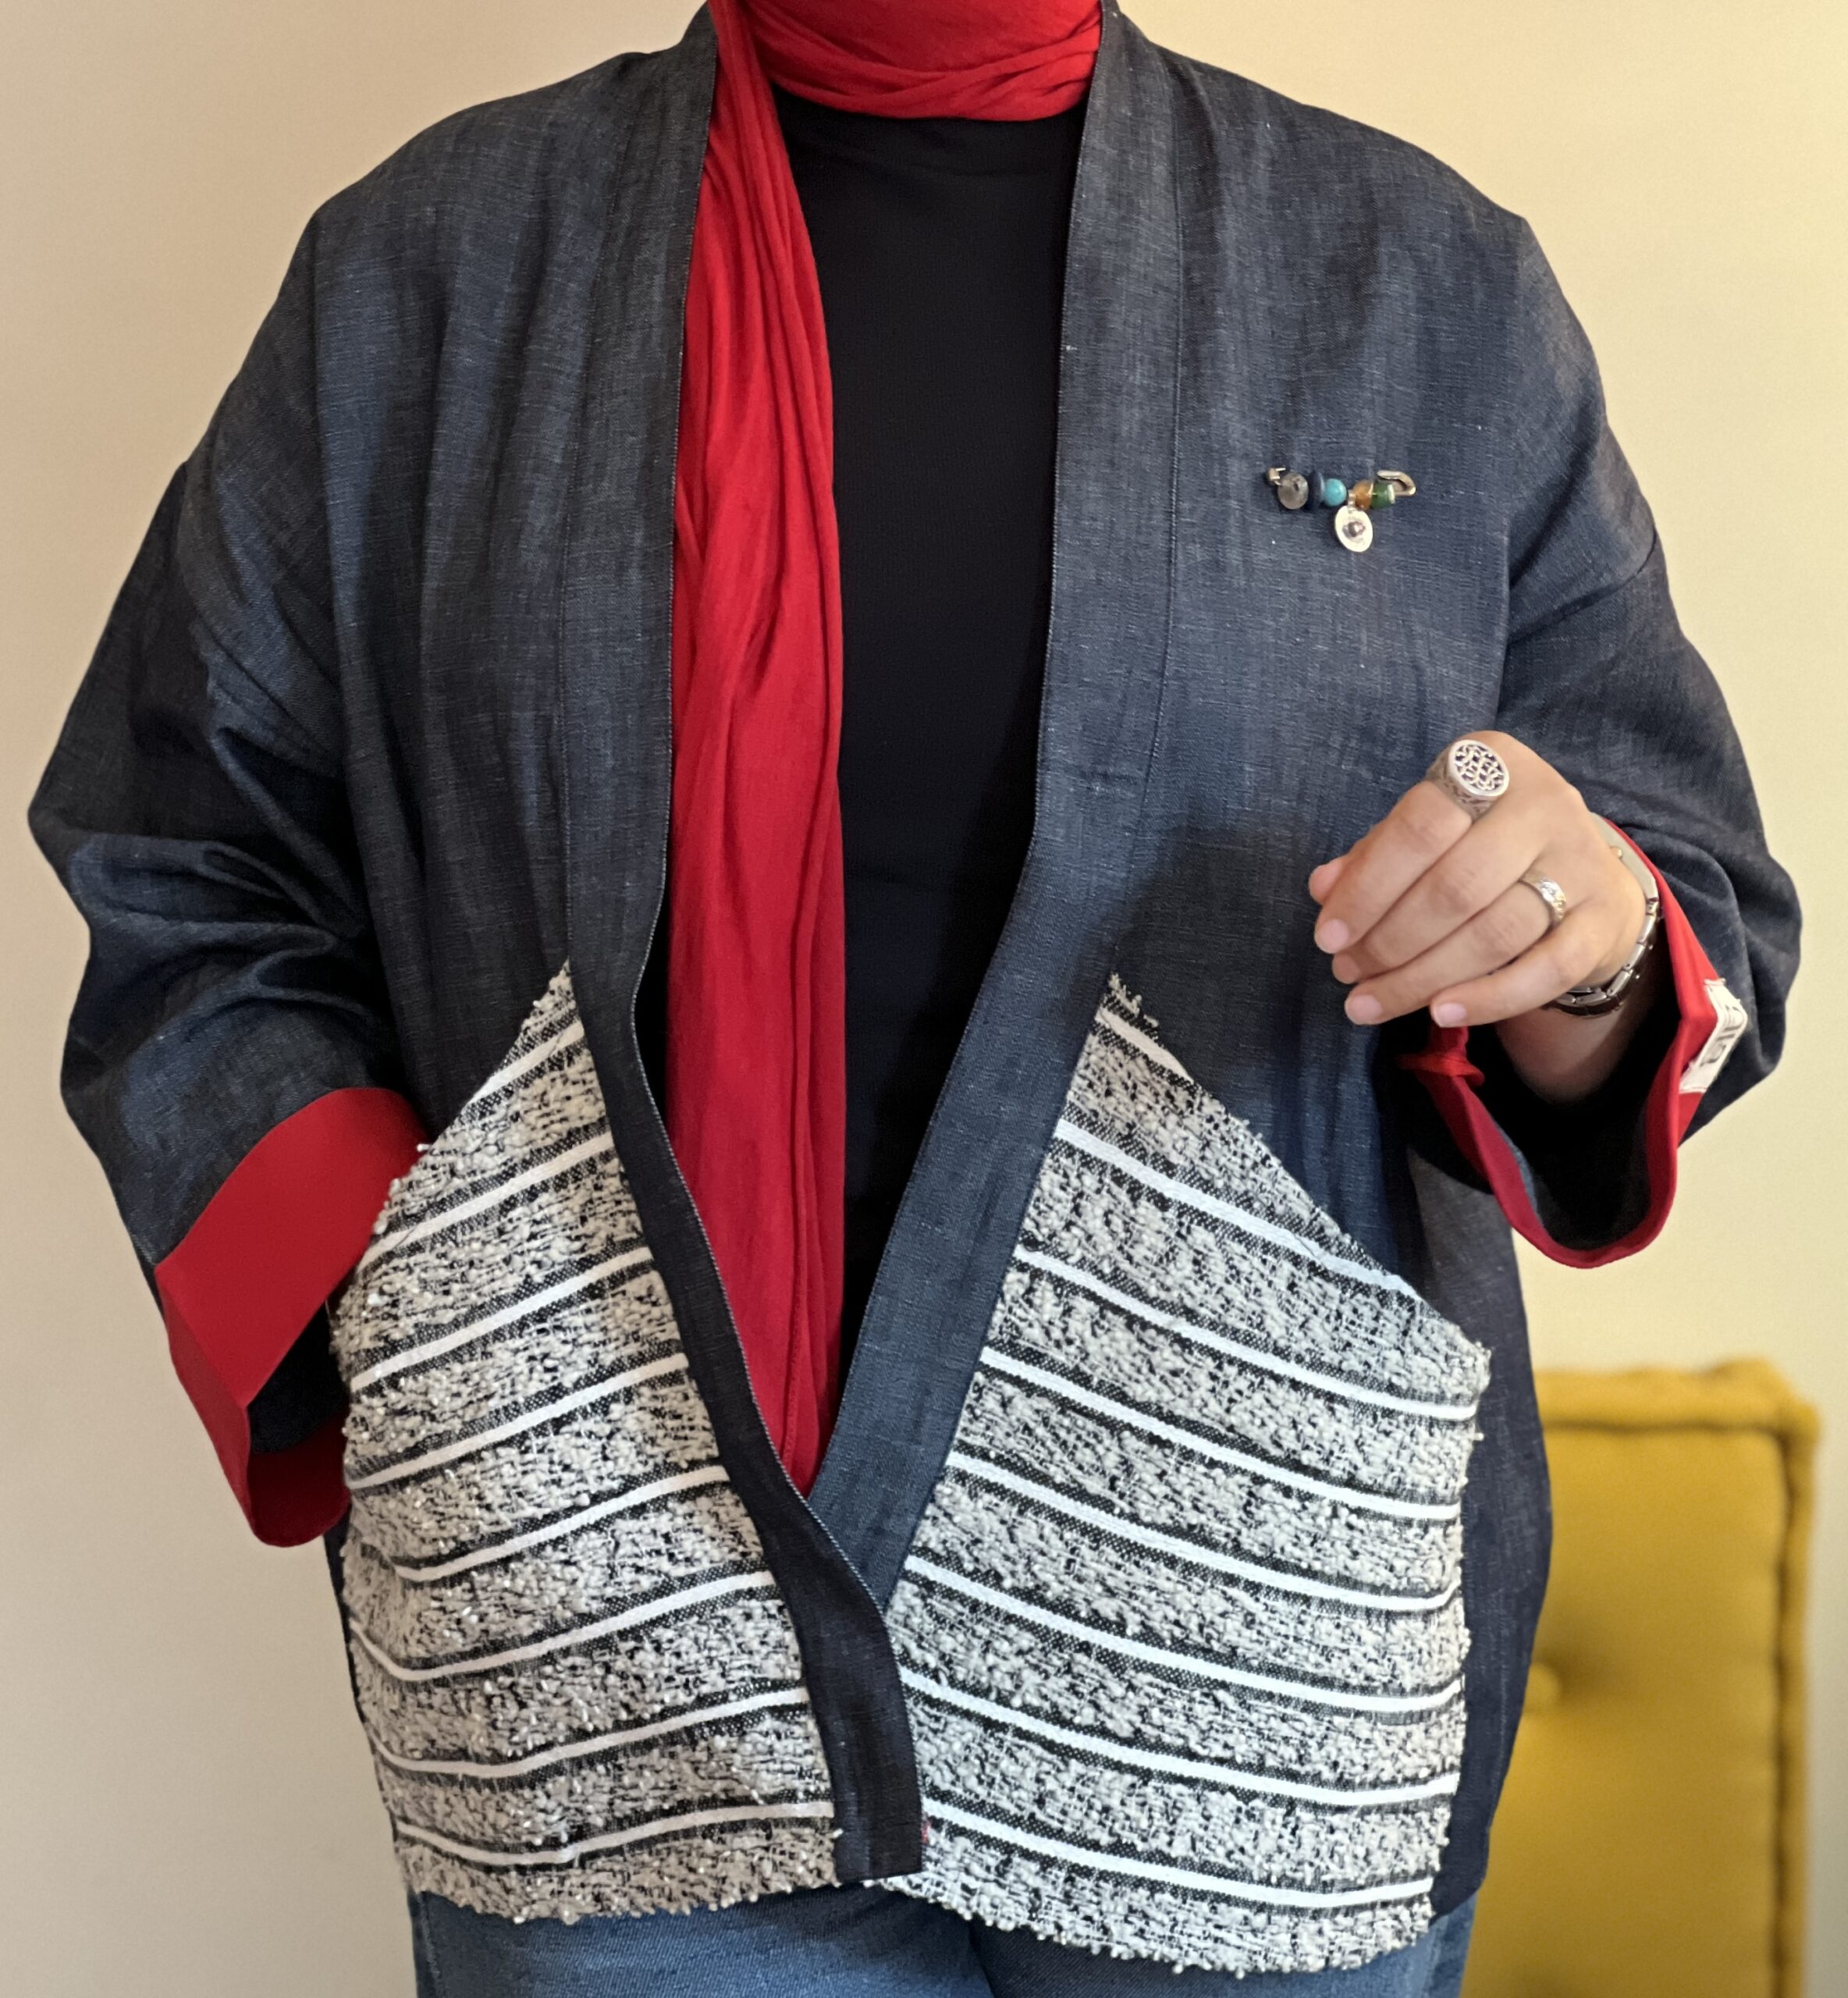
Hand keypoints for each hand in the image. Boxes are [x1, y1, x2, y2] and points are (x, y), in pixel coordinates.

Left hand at [1306, 731, 1647, 1032]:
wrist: (1586, 877)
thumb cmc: (1482, 849)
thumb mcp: (1429, 835)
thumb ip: (1375, 855)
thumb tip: (1324, 888)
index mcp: (1490, 765)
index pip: (1420, 825)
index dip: (1367, 886)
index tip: (1328, 936)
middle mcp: (1543, 805)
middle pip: (1455, 885)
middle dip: (1389, 940)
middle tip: (1347, 974)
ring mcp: (1581, 862)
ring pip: (1494, 932)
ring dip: (1422, 977)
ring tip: (1371, 1003)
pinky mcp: (1604, 920)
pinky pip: (1545, 971)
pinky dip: (1490, 998)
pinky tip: (1440, 1013)